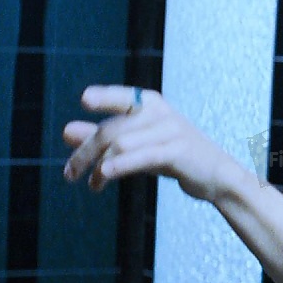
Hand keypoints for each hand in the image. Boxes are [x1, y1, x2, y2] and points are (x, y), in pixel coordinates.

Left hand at [62, 85, 235, 201]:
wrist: (216, 175)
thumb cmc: (172, 155)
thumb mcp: (137, 144)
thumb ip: (103, 137)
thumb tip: (66, 132)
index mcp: (149, 103)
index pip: (121, 97)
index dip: (104, 97)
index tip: (85, 101)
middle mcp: (159, 112)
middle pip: (112, 129)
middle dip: (86, 151)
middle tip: (70, 173)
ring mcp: (169, 131)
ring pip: (122, 144)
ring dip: (99, 167)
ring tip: (92, 185)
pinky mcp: (176, 152)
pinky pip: (141, 156)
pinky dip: (118, 165)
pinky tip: (103, 176)